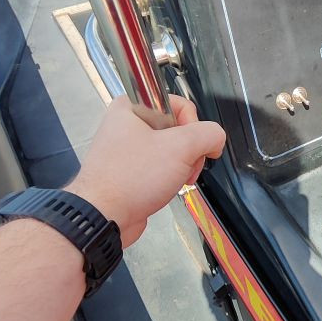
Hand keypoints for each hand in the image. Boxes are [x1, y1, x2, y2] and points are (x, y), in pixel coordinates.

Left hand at [68, 95, 225, 246]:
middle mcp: (127, 123)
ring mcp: (128, 148)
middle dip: (189, 152)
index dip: (193, 126)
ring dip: (182, 168)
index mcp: (133, 106)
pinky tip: (165, 188)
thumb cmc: (129, 180)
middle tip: (184, 166)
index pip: (180, 104)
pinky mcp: (131, 170)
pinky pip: (161, 167)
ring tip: (173, 180)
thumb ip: (208, 134)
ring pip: (172, 151)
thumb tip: (216, 139)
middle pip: (179, 129)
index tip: (193, 146)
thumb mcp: (181, 148)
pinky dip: (169, 179)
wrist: (105, 216)